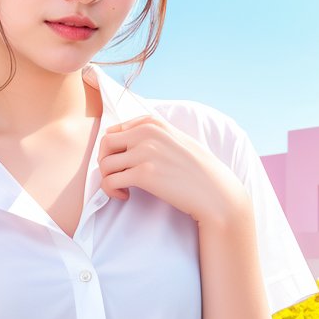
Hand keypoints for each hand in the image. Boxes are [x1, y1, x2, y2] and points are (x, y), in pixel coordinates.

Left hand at [98, 114, 249, 227]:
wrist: (214, 191)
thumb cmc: (196, 170)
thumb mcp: (174, 139)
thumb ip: (151, 136)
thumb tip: (124, 144)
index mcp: (152, 123)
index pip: (115, 130)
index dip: (113, 150)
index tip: (123, 163)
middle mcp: (146, 133)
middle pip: (105, 144)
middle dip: (105, 162)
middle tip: (117, 176)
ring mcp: (144, 152)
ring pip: (104, 164)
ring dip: (108, 179)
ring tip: (123, 188)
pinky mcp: (143, 174)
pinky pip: (110, 181)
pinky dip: (111, 190)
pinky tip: (125, 195)